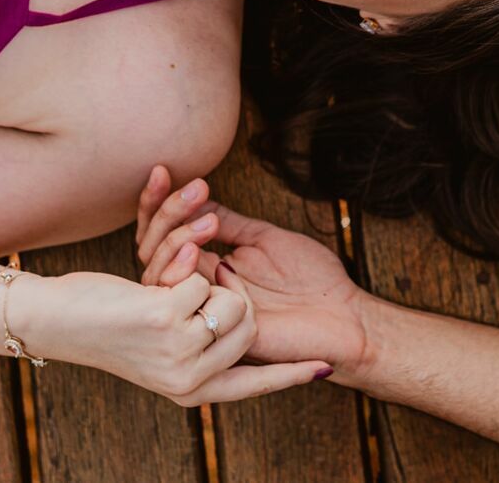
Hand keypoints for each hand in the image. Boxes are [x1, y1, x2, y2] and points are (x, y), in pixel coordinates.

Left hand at [14, 268, 330, 404]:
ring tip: (163, 290)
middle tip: (196, 287)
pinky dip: (179, 268)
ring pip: (229, 300)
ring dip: (200, 281)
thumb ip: (196, 351)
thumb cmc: (106, 327)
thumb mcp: (157, 352)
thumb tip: (237, 339)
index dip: (289, 374)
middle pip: (247, 326)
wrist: (57, 321)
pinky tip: (150, 284)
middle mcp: (188, 379)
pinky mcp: (165, 318)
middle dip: (230, 297)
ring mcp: (178, 351)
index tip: (325, 366)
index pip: (253, 386)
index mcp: (191, 391)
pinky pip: (200, 278)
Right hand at [135, 167, 371, 377]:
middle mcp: (202, 289)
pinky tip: (204, 249)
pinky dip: (184, 269)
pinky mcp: (220, 328)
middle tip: (182, 186)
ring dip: (173, 239)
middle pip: (152, 253)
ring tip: (205, 220)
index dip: (156, 204)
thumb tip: (197, 197)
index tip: (162, 170)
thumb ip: (229, 222)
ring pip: (158, 277)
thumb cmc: (313, 278)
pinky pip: (184, 302)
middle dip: (160, 215)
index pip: (165, 235)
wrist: (345, 316)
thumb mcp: (265, 239)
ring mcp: (208, 308)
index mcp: (209, 268)